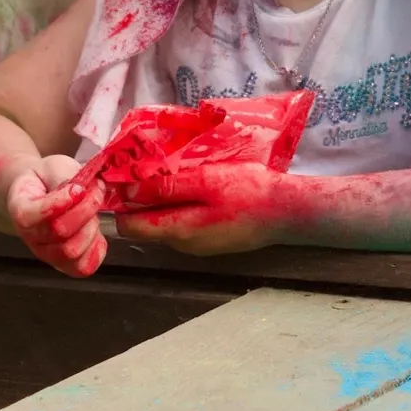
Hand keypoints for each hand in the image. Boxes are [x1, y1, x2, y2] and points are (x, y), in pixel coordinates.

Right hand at [5, 154, 106, 277]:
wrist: (44, 192)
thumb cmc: (48, 179)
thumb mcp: (53, 167)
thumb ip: (64, 177)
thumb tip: (81, 190)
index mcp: (21, 210)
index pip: (31, 216)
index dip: (58, 203)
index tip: (77, 188)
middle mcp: (30, 237)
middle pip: (59, 233)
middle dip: (85, 209)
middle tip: (95, 190)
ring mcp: (46, 253)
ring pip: (72, 252)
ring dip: (92, 227)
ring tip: (95, 209)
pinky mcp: (65, 264)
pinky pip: (82, 268)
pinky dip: (96, 249)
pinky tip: (97, 231)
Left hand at [112, 161, 294, 255]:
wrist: (287, 211)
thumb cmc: (248, 192)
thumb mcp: (206, 181)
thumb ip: (167, 187)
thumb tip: (129, 192)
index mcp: (178, 231)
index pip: (129, 226)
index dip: (122, 202)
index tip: (125, 176)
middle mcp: (183, 244)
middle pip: (147, 224)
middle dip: (144, 197)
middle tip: (152, 165)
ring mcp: (198, 245)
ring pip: (167, 222)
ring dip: (166, 199)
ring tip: (177, 170)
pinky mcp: (212, 240)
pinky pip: (186, 223)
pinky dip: (184, 205)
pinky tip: (199, 186)